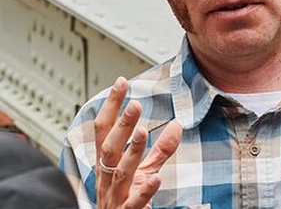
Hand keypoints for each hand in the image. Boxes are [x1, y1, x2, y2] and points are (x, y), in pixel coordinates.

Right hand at [93, 76, 181, 208]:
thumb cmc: (125, 201)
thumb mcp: (143, 171)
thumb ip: (159, 150)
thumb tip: (177, 125)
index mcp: (106, 164)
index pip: (104, 130)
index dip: (111, 106)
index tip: (121, 83)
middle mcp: (107, 178)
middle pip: (109, 148)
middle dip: (121, 125)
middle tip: (135, 104)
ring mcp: (116, 196)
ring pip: (120, 172)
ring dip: (131, 151)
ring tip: (142, 132)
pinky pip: (134, 202)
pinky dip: (144, 190)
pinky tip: (155, 179)